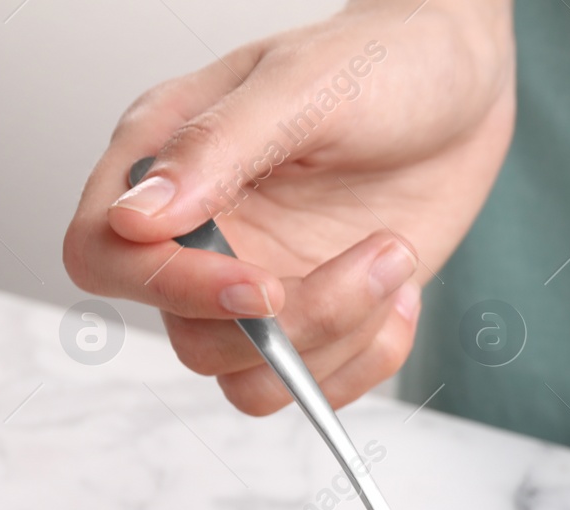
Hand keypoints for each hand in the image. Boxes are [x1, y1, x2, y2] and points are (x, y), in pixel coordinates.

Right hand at [63, 0, 514, 413]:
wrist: (462, 87)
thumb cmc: (380, 63)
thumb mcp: (303, 86)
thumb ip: (217, 147)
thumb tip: (137, 215)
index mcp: (166, 161)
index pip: (107, 257)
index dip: (173, 289)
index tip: (261, 286)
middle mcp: (205, 235)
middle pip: (193, 340)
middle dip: (293, 324)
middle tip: (373, 256)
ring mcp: (263, 282)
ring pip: (255, 379)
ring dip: (339, 341)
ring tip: (395, 257)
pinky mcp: (322, 317)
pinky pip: (319, 386)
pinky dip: (372, 356)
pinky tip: (402, 290)